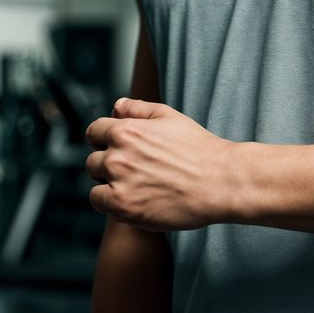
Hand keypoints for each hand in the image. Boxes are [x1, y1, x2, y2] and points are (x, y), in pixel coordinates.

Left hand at [85, 96, 236, 230]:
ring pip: (95, 184)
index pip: (94, 132)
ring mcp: (118, 182)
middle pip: (93, 161)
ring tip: (136, 188)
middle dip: (108, 166)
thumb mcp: (170, 117)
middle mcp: (118, 155)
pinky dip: (112, 204)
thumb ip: (138, 109)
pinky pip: (100, 203)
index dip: (103, 141)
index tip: (115, 151)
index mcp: (126, 130)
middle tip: (134, 174)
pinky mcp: (123, 207)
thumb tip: (116, 105)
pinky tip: (134, 201)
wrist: (220, 182)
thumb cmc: (199, 149)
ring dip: (109, 186)